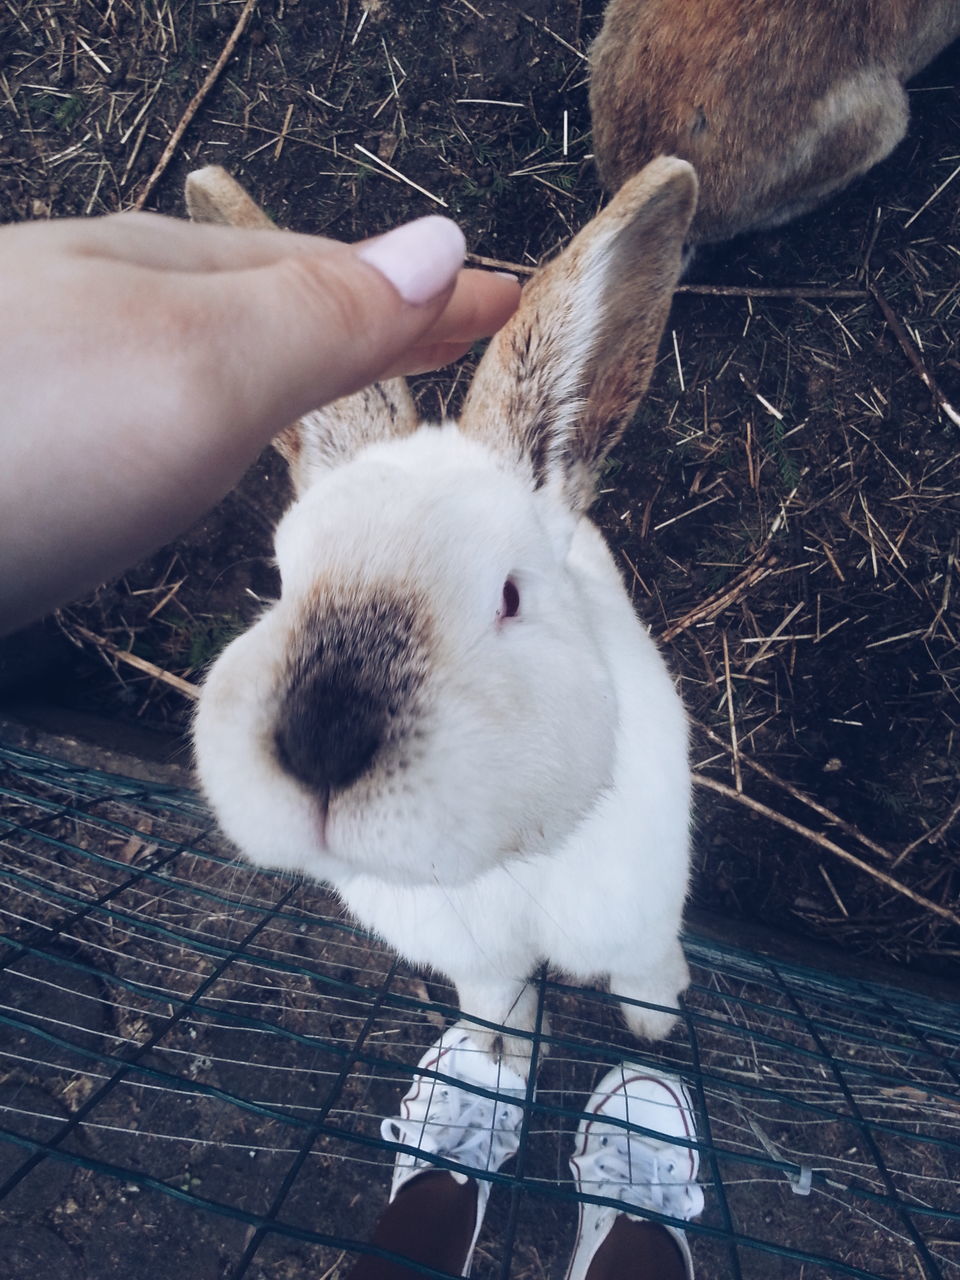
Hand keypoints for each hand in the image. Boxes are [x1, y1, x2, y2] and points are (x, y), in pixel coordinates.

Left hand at [0, 211, 519, 632]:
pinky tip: (221, 465)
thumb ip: (319, 317)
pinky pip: (170, 428)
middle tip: (459, 360)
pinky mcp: (31, 463)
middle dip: (376, 327)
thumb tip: (442, 247)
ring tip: (368, 408)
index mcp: (168, 272)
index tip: (516, 308)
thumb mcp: (192, 368)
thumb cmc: (14, 443)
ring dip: (304, 379)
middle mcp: (115, 312)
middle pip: (279, 306)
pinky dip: (231, 438)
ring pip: (220, 366)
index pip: (341, 269)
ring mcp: (67, 385)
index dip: (433, 294)